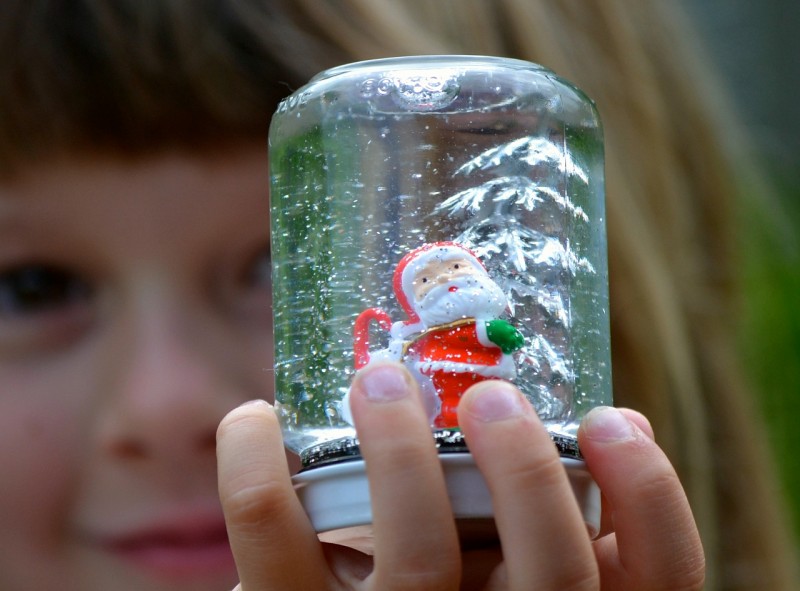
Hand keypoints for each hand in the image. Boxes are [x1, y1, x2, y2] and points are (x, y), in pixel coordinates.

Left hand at [216, 362, 704, 589]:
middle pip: (554, 572)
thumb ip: (558, 521)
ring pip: (419, 557)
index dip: (654, 497)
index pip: (661, 582)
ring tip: (381, 381)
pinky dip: (259, 464)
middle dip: (528, 467)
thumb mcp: (514, 572)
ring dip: (401, 450)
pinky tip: (259, 419)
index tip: (613, 419)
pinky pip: (274, 540)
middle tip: (490, 396)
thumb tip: (623, 423)